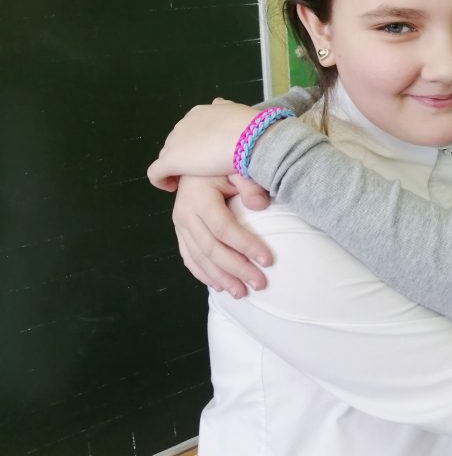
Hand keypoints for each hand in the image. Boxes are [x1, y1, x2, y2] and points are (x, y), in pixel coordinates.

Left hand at [148, 99, 259, 190]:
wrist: (250, 139)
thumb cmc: (249, 128)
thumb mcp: (237, 111)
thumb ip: (225, 109)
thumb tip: (218, 103)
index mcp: (199, 113)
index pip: (190, 130)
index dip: (196, 144)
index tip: (208, 155)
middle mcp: (184, 124)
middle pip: (178, 143)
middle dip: (187, 155)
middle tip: (203, 169)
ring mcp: (176, 142)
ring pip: (168, 157)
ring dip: (177, 167)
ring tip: (190, 180)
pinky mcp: (171, 161)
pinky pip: (156, 173)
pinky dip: (161, 180)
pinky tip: (172, 186)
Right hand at [172, 175, 273, 297]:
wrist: (195, 162)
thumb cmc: (222, 164)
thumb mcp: (236, 165)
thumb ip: (249, 183)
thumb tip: (260, 205)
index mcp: (198, 197)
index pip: (224, 228)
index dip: (246, 245)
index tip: (268, 260)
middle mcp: (184, 214)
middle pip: (211, 248)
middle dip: (237, 269)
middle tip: (259, 284)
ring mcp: (179, 226)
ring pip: (199, 258)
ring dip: (221, 278)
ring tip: (242, 293)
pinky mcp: (180, 233)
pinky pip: (189, 258)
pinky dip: (204, 275)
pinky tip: (219, 286)